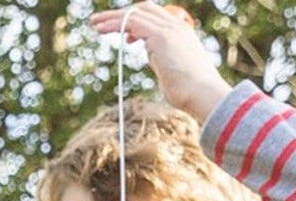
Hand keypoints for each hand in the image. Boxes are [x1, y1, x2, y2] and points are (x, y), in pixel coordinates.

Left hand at [88, 7, 230, 123]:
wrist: (202, 94)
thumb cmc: (189, 93)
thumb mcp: (173, 72)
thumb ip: (163, 62)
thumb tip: (154, 61)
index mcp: (181, 32)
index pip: (156, 17)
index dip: (138, 23)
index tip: (126, 38)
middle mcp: (176, 26)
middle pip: (144, 10)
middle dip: (121, 15)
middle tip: (100, 22)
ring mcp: (169, 29)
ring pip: (135, 14)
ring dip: (112, 18)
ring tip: (93, 24)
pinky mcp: (160, 36)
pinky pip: (133, 23)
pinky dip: (115, 24)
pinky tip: (101, 30)